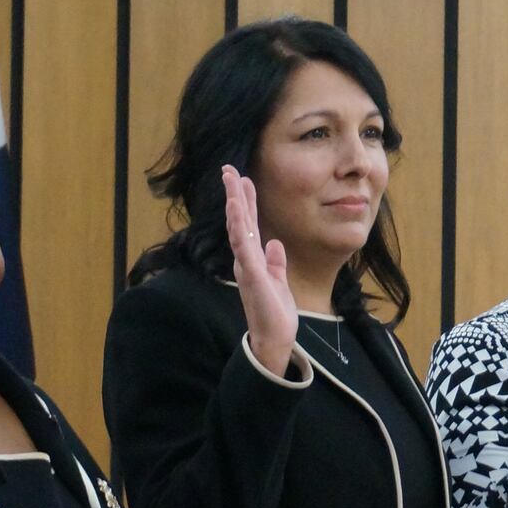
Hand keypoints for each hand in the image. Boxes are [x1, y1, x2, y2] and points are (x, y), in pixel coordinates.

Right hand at [223, 165, 297, 375]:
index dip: (245, 202)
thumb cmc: (275, 313)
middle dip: (234, 195)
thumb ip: (275, 262)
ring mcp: (247, 266)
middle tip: (229, 169)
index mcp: (253, 259)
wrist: (275, 338)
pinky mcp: (252, 276)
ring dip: (235, 205)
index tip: (243, 179)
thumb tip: (275, 243)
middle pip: (238, 221)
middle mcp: (245, 259)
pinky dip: (239, 229)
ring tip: (231, 182)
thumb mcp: (278, 281)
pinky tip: (236, 211)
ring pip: (238, 229)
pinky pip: (244, 248)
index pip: (247, 224)